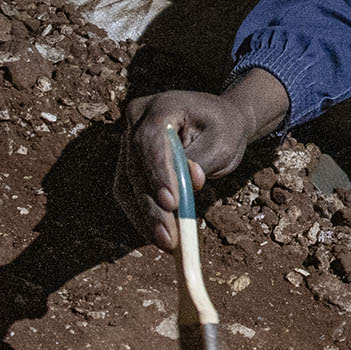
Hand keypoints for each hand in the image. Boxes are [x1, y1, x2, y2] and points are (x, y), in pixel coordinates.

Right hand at [117, 69, 290, 246]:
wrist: (217, 121)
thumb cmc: (223, 129)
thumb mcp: (222, 142)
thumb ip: (203, 161)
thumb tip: (189, 183)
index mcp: (160, 106)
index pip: (151, 142)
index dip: (158, 174)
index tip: (171, 203)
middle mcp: (136, 120)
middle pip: (136, 168)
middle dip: (152, 207)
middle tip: (169, 238)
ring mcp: (127, 140)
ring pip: (127, 185)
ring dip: (144, 217)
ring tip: (165, 243)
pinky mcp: (128, 161)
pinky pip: (128, 192)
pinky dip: (142, 215)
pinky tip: (156, 234)